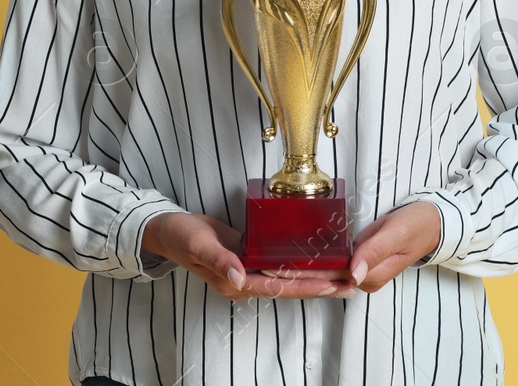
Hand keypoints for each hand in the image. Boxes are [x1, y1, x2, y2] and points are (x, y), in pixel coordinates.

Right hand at [141, 212, 349, 299]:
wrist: (168, 230)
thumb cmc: (181, 236)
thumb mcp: (198, 245)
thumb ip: (219, 260)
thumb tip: (240, 277)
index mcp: (234, 282)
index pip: (276, 287)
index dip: (304, 287)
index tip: (329, 286)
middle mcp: (244, 280)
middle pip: (287, 287)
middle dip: (318, 288)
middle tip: (349, 286)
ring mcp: (247, 271)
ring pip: (286, 278)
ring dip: (313, 278)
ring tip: (341, 277)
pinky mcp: (248, 258)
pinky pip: (277, 266)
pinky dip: (297, 265)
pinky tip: (314, 261)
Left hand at [271, 201, 440, 293]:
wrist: (436, 220)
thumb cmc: (419, 224)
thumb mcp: (397, 234)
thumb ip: (375, 252)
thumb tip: (353, 275)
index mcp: (371, 276)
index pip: (331, 277)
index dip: (304, 274)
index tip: (278, 270)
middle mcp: (364, 277)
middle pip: (325, 277)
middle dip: (295, 274)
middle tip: (263, 267)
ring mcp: (362, 268)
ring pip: (327, 271)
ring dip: (301, 268)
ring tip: (269, 263)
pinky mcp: (360, 257)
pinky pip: (334, 261)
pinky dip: (314, 259)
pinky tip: (294, 254)